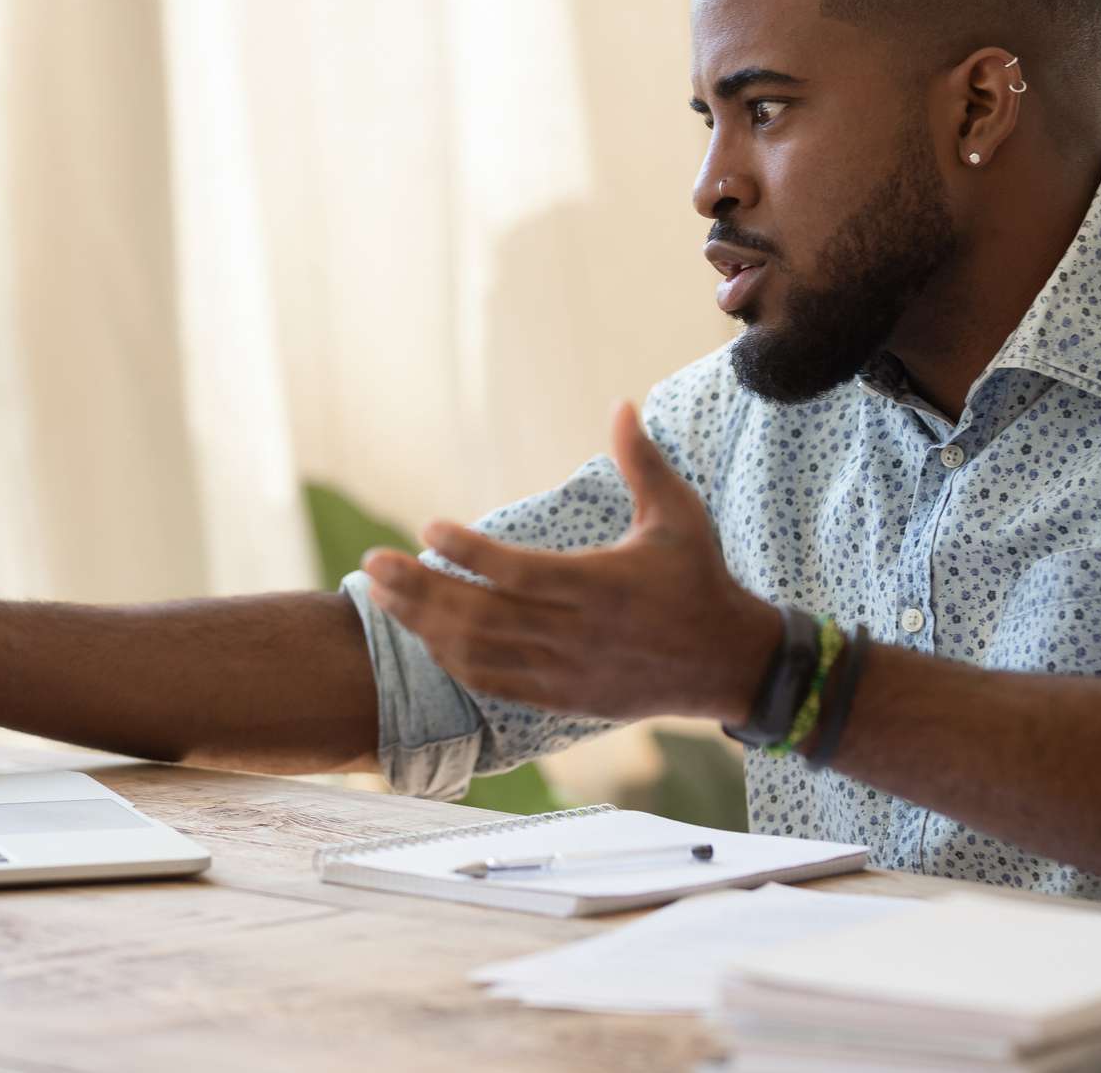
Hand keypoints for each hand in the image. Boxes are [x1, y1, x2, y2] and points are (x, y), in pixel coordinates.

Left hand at [361, 401, 780, 723]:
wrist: (726, 662)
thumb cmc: (698, 579)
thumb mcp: (678, 514)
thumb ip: (642, 461)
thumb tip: (620, 403)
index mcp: (600, 585)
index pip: (516, 572)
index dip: (467, 553)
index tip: (428, 528)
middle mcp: (576, 633)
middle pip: (480, 616)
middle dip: (420, 590)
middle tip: (374, 564)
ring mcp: (565, 671)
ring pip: (478, 654)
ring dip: (424, 626)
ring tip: (383, 597)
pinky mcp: (561, 697)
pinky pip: (494, 683)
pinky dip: (454, 661)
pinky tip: (424, 637)